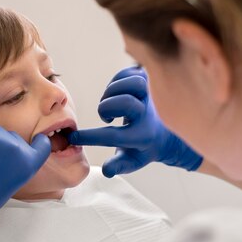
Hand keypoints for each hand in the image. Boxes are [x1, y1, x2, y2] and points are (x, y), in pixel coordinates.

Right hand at [68, 67, 201, 177]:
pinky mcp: (150, 81)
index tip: (74, 137)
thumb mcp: (131, 160)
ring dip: (114, 90)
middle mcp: (148, 115)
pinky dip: (118, 79)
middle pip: (126, 103)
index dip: (89, 137)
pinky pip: (132, 71)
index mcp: (142, 136)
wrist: (166, 132)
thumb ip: (118, 166)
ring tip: (111, 101)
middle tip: (106, 117)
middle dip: (106, 108)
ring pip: (134, 83)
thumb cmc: (142, 147)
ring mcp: (150, 96)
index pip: (113, 136)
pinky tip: (115, 91)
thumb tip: (106, 171)